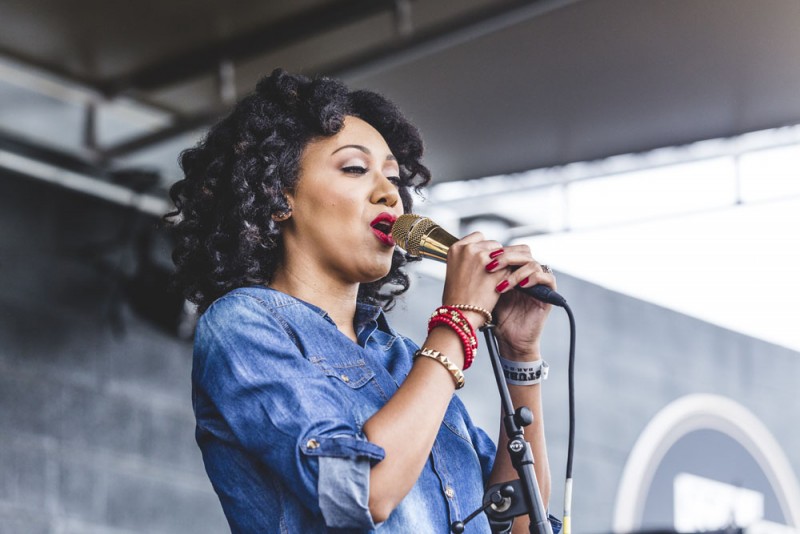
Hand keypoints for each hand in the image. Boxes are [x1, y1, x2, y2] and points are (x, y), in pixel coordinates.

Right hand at [440, 232, 506, 322]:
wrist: (460, 315)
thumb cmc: (456, 298)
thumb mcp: (454, 270)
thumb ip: (467, 258)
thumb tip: (484, 254)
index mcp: (456, 248)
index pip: (478, 237)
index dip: (483, 248)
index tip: (484, 259)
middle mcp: (469, 249)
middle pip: (493, 244)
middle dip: (495, 256)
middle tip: (492, 272)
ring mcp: (483, 259)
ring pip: (504, 254)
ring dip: (504, 264)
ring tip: (495, 279)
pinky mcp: (498, 270)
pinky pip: (510, 267)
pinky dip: (510, 274)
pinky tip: (503, 284)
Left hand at [487, 244, 555, 359]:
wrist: (509, 339)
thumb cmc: (497, 316)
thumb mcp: (488, 290)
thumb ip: (487, 273)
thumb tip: (474, 254)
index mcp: (514, 270)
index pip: (512, 249)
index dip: (499, 251)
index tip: (483, 257)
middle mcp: (528, 273)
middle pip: (523, 252)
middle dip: (506, 257)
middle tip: (491, 265)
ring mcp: (539, 283)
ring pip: (533, 263)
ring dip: (516, 271)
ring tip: (502, 285)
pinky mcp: (549, 294)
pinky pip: (547, 277)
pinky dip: (533, 278)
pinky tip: (520, 285)